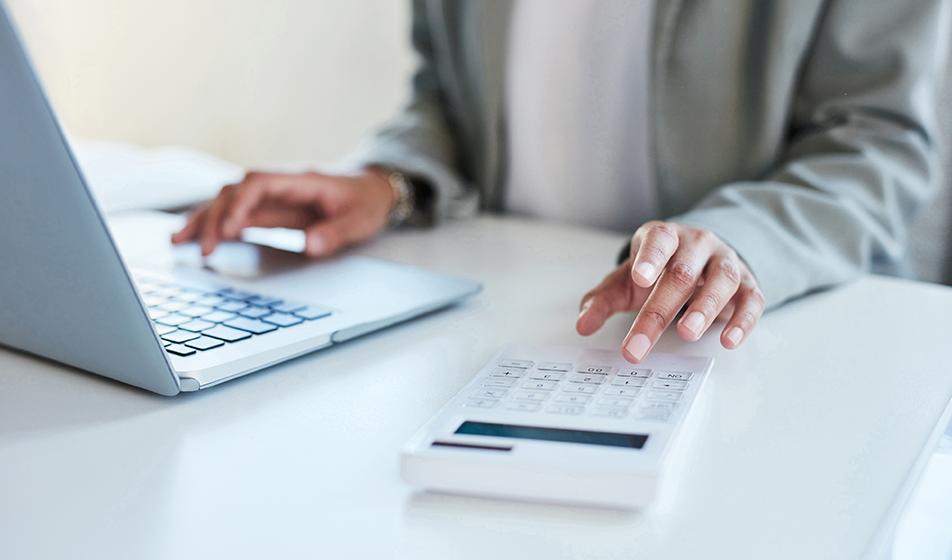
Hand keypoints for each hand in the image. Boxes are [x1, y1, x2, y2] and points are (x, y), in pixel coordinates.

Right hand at [171, 168, 394, 257]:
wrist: (373, 191)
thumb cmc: (366, 203)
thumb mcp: (359, 221)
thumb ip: (335, 233)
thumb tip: (310, 245)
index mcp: (301, 181)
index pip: (259, 183)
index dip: (240, 202)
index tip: (230, 228)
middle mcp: (280, 185)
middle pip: (235, 191)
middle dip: (215, 217)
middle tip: (204, 249)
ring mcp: (272, 197)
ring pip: (227, 201)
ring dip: (204, 218)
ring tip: (178, 240)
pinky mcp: (269, 210)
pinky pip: (235, 214)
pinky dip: (213, 225)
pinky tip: (194, 238)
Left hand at [576, 221, 764, 362]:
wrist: (698, 260)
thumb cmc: (657, 272)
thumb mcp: (626, 283)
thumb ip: (603, 301)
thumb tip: (583, 325)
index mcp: (664, 237)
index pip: (658, 241)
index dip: (650, 258)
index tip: (639, 279)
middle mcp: (698, 245)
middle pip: (682, 273)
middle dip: (660, 309)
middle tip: (640, 342)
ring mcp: (725, 262)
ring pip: (721, 280)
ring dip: (705, 308)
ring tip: (688, 333)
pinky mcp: (747, 284)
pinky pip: (752, 299)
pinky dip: (743, 320)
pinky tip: (728, 340)